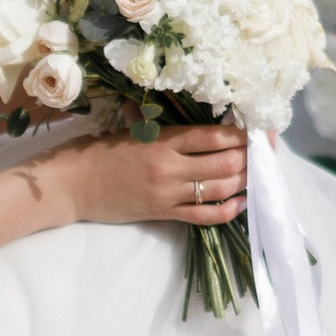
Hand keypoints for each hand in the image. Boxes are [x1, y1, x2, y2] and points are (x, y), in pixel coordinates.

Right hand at [54, 122, 248, 232]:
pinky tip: (242, 203)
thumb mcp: (132, 129)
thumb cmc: (99, 152)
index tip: (257, 131)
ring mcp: (167, 193)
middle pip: (225, 163)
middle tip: (263, 153)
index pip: (214, 136)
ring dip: (244, 182)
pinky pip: (204, 216)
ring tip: (256, 174)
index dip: (242, 134)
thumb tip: (196, 119)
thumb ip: (164, 126)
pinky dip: (228, 210)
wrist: (72, 185)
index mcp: (162, 140)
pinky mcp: (163, 214)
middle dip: (250, 158)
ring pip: (220, 189)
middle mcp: (169, 167)